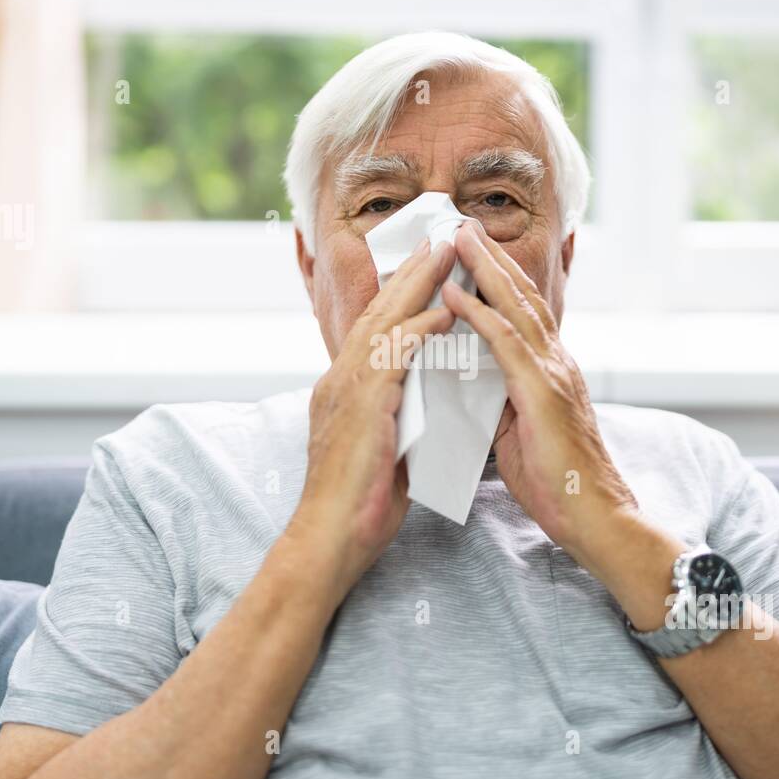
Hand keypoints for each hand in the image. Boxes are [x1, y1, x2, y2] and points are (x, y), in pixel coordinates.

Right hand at [288, 237, 457, 593]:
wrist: (329, 539)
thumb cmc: (357, 505)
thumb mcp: (382, 450)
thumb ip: (398, 419)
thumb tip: (422, 407)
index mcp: (344, 390)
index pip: (377, 329)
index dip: (402, 296)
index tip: (428, 269)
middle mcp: (341, 380)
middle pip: (379, 312)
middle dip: (412, 273)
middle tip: (440, 239)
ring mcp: (348, 390)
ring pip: (386, 323)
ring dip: (419, 286)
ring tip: (448, 255)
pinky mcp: (363, 407)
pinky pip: (395, 357)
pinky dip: (420, 331)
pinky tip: (445, 313)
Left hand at [440, 224, 643, 572]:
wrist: (595, 518)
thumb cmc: (559, 485)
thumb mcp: (520, 436)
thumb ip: (500, 404)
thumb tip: (471, 389)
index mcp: (552, 370)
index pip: (522, 313)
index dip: (498, 279)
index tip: (471, 251)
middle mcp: (556, 361)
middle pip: (520, 296)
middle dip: (490, 257)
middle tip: (461, 224)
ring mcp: (553, 372)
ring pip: (514, 307)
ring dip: (482, 268)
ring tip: (455, 238)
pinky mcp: (543, 392)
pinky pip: (505, 343)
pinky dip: (478, 313)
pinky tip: (455, 293)